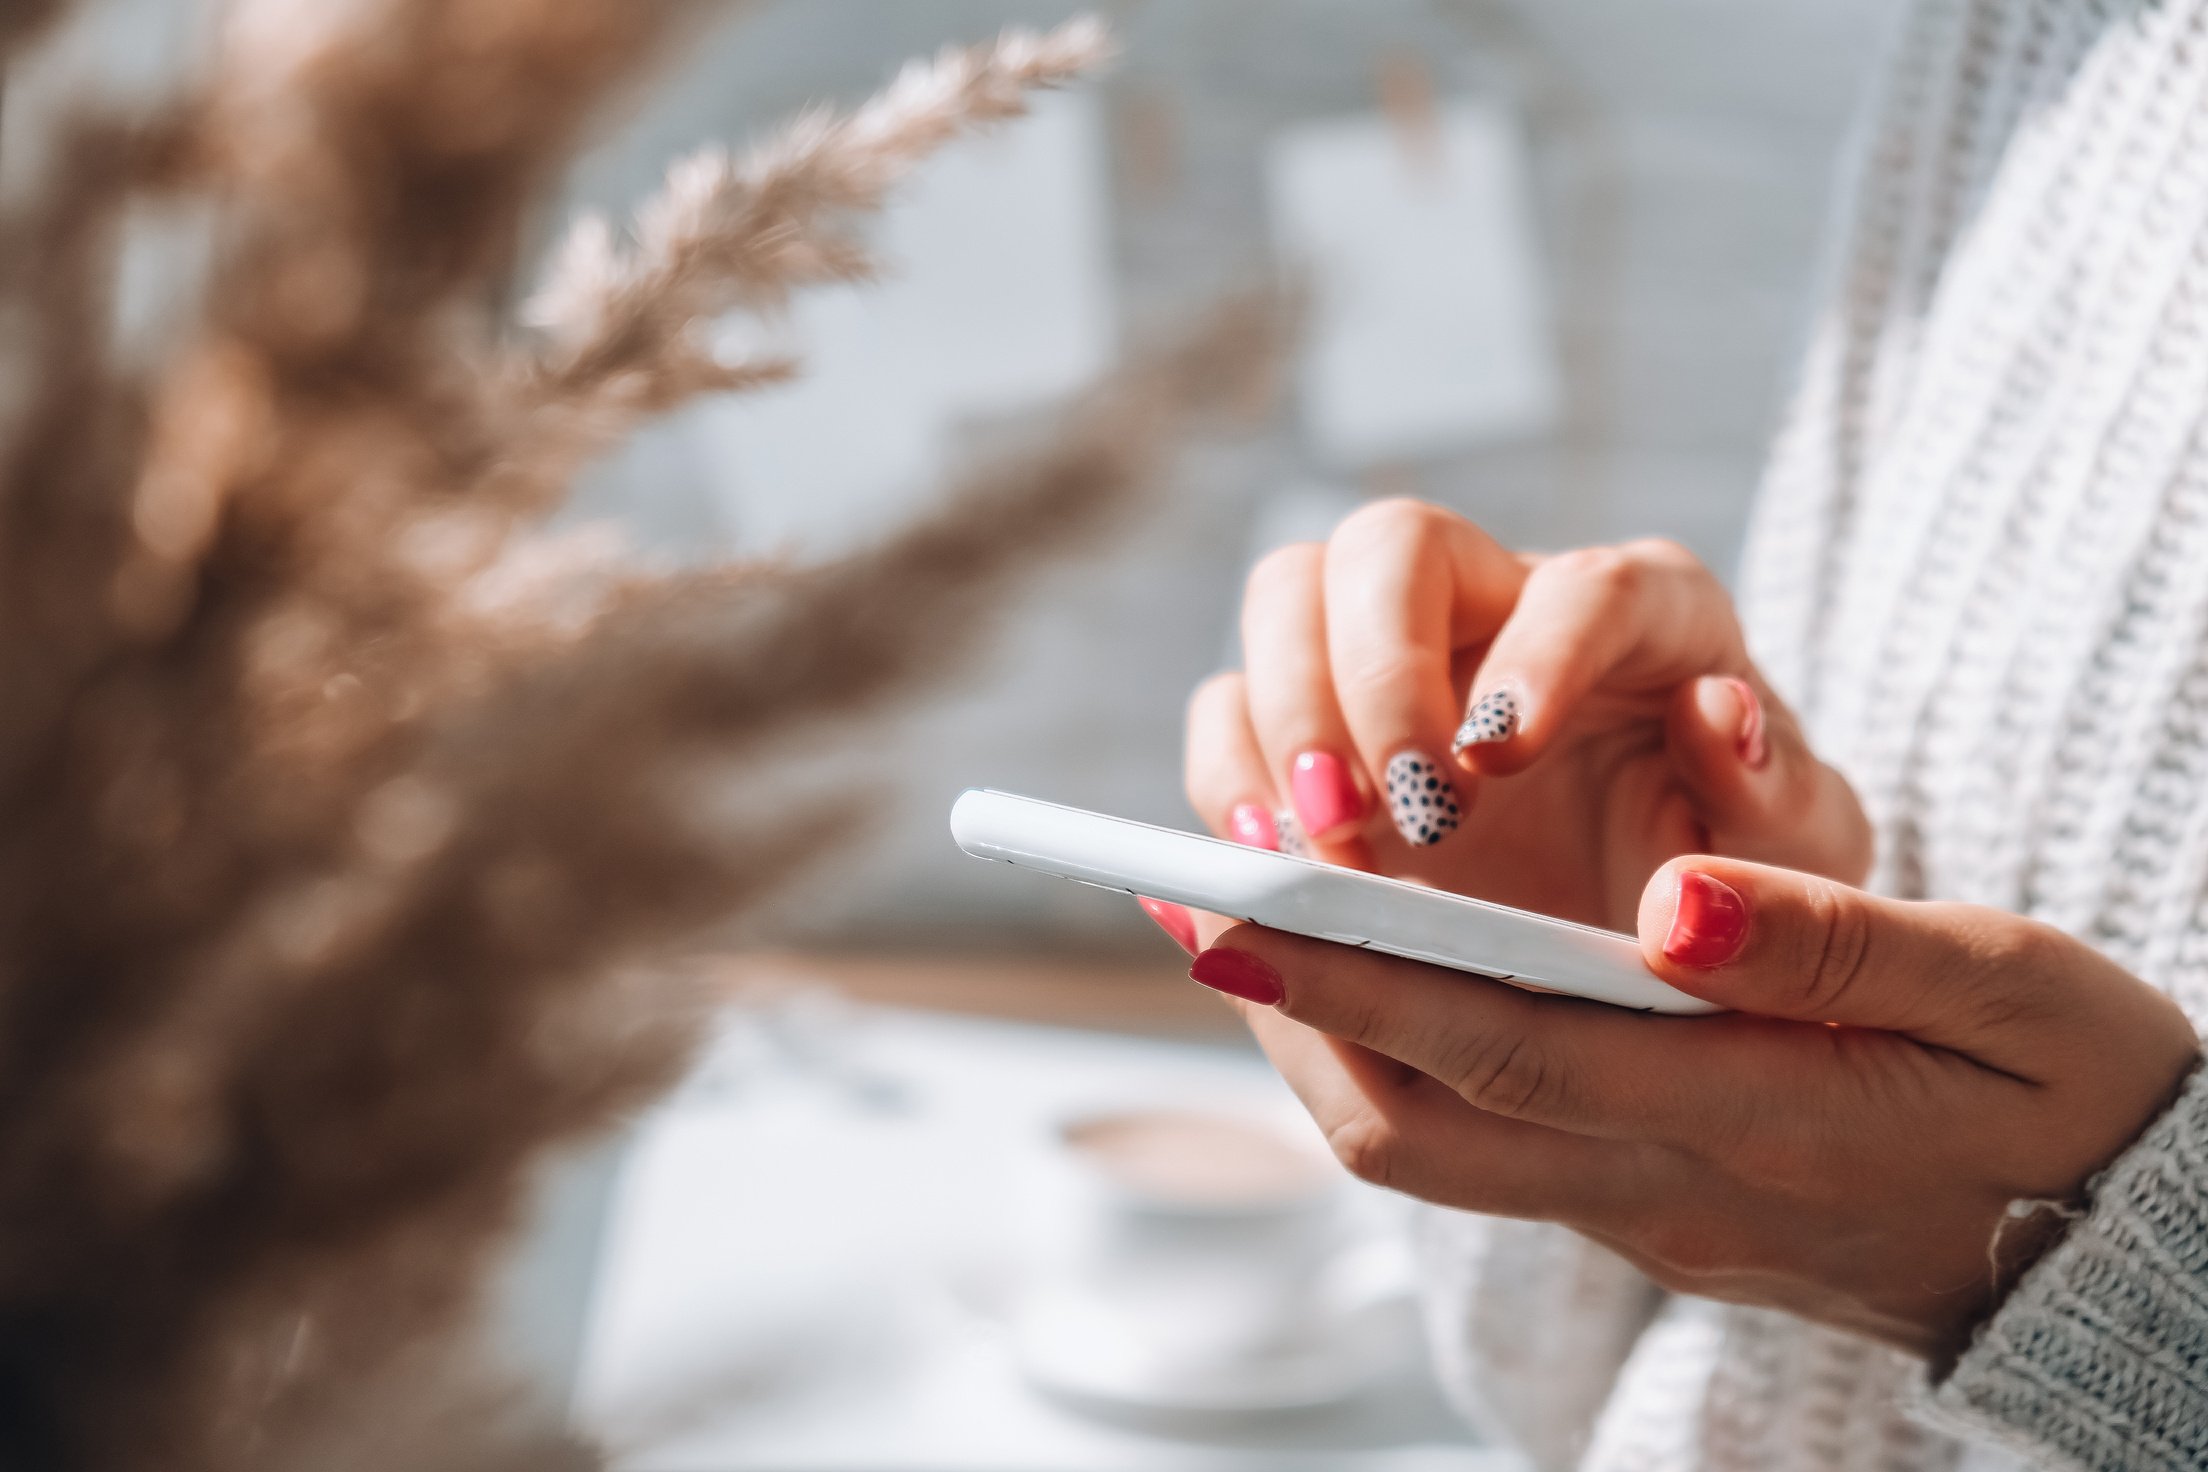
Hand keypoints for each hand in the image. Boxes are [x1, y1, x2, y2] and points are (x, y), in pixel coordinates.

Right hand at [1176, 501, 1870, 936]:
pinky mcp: (1312, 736)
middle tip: (1398, 808)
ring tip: (1320, 845)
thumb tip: (1719, 711)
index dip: (1538, 655)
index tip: (1504, 757)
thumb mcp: (1798, 858)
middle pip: (1394, 546)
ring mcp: (1390, 660)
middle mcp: (1501, 604)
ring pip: (1288, 599)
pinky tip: (1267, 864)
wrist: (1653, 936)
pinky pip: (1229, 712)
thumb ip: (1781, 794)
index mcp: (1645, 614)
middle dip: (1377, 670)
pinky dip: (1229, 779)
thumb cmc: (1739, 877)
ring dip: (1286, 718)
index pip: (1585, 585)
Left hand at [1183, 858, 2201, 1356]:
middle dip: (1288, 1012)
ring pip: (1420, 1146)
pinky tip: (1343, 978)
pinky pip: (1462, 1139)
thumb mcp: (2005, 985)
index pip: (1511, 1047)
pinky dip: (1377, 1054)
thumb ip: (1833, 938)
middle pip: (1419, 1122)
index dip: (1361, 980)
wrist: (2108, 1244)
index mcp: (1749, 1119)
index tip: (1239, 908)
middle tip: (1184, 897)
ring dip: (1311, 1035)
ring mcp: (1637, 1206)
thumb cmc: (2072, 1091)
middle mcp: (1662, 1183)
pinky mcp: (1634, 1197)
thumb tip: (1668, 896)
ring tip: (1228, 922)